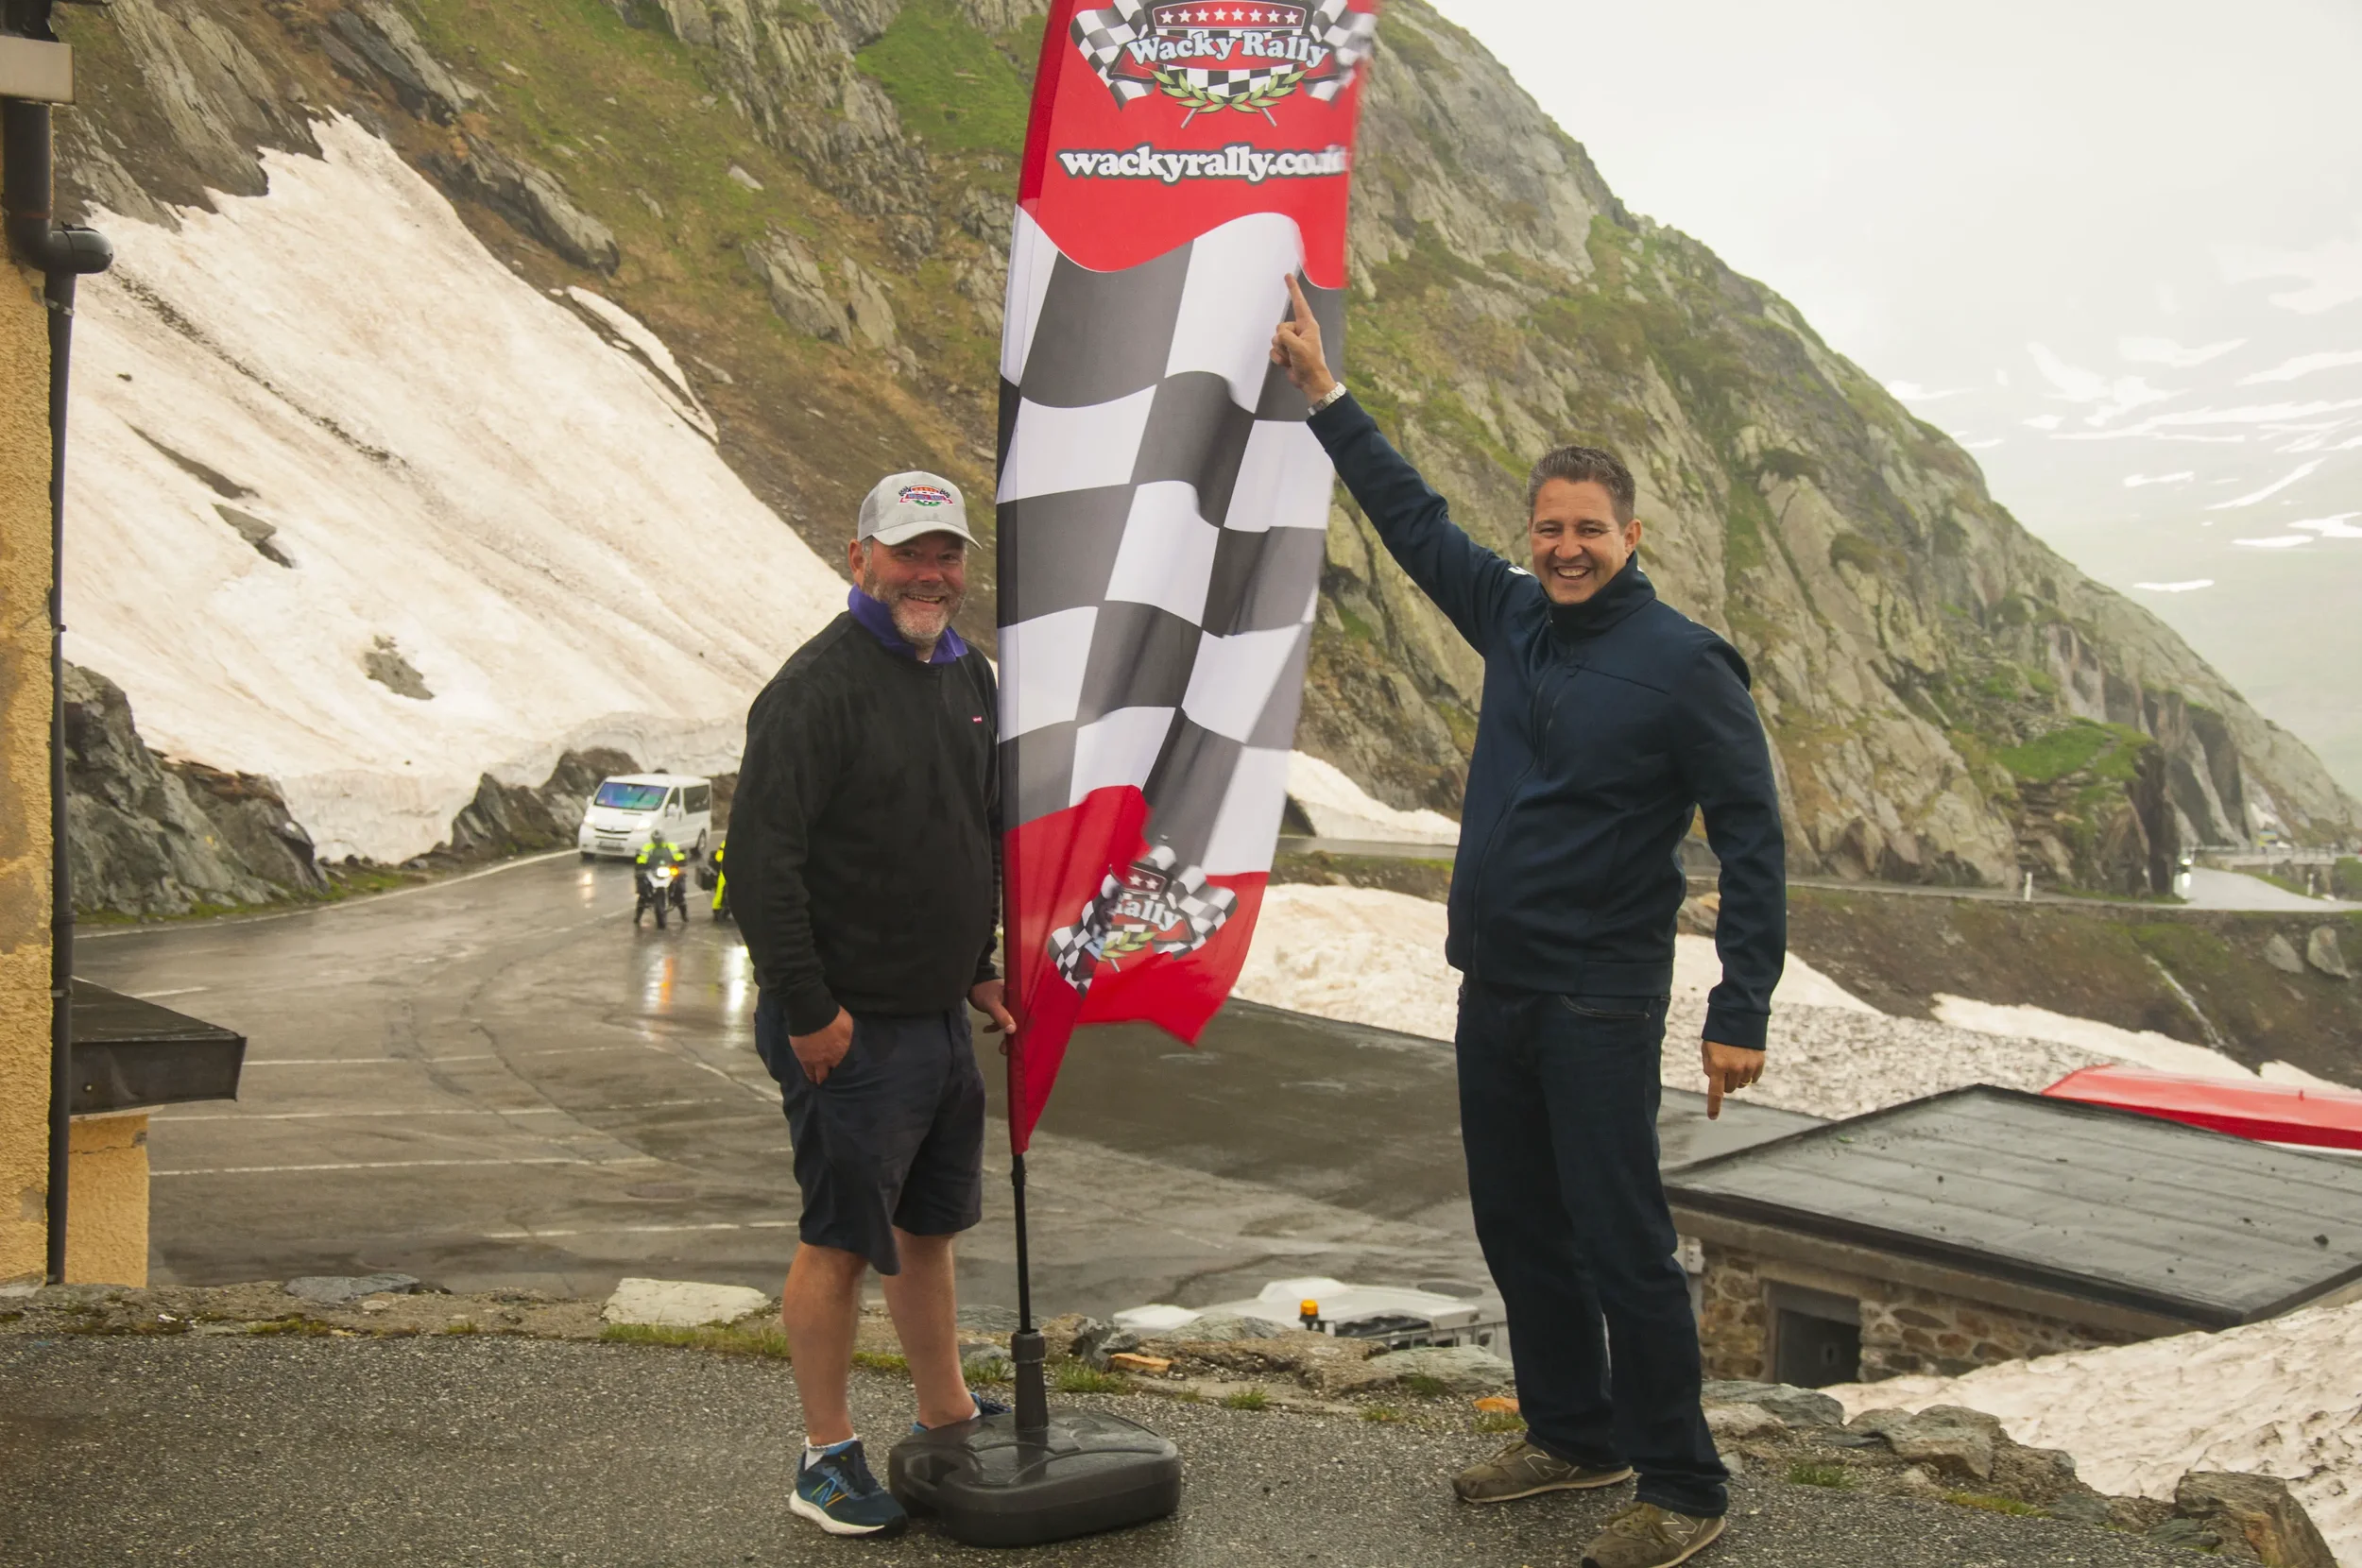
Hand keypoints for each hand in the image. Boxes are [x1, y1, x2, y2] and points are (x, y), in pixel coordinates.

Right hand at [791, 1008, 854, 1084]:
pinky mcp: (804, 1059)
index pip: (846, 1064)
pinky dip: (810, 1076)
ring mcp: (817, 1060)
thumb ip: (848, 1036)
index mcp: (843, 1050)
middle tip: (835, 1081)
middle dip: (834, 1077)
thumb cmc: (832, 1016)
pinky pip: (807, 1071)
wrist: (811, 1014)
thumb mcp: (847, 1024)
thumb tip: (850, 1040)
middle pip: (834, 1072)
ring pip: (820, 1075)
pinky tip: (811, 1080)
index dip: (846, 1069)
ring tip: (822, 1083)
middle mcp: (831, 1059)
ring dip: (821, 1078)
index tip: (846, 1073)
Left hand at [970, 979, 1017, 1053]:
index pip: (1026, 1016)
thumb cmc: (984, 990)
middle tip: (1006, 1051)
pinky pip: (1002, 1020)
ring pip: (1011, 1022)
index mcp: (1020, 999)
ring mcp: (1010, 1005)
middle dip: (1014, 1037)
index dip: (1024, 1031)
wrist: (972, 982)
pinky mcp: (1002, 1007)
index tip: (1019, 1044)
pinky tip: (986, 1029)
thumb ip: (1001, 1016)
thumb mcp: (992, 1004)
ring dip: (1005, 1034)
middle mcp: (1018, 1002)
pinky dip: (996, 1026)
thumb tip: (1012, 1030)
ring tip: (1001, 1048)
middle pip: (1019, 1021)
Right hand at [1268, 274, 1336, 402]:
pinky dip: (1278, 358)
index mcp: (1308, 325)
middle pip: (1280, 326)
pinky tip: (1288, 363)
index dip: (1293, 289)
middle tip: (1293, 351)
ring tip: (1292, 359)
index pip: (1299, 303)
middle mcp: (1299, 330)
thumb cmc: (1310, 363)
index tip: (1287, 276)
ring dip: (1281, 351)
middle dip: (1283, 340)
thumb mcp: (1298, 347)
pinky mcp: (1287, 351)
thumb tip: (1278, 337)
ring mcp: (1292, 341)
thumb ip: (1285, 336)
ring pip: (1275, 339)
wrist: (1310, 382)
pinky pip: (1274, 350)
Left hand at [1701, 1041, 1764, 1120]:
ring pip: (1742, 1084)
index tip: (1713, 1117)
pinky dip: (1749, 1075)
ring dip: (1737, 1078)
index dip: (1714, 1106)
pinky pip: (1753, 1079)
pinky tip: (1746, 1062)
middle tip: (1724, 1069)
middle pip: (1730, 1089)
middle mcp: (1734, 1069)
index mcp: (1718, 1066)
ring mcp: (1748, 1067)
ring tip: (1735, 1061)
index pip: (1715, 1092)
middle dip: (1726, 1082)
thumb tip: (1715, 1080)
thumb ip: (1709, 1067)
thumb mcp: (1707, 1049)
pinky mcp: (1759, 1063)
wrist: (1739, 1017)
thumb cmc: (1719, 1034)